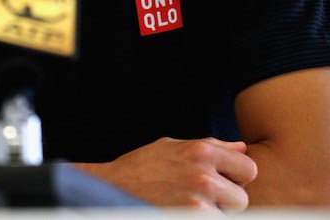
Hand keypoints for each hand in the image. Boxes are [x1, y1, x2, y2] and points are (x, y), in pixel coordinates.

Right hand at [79, 137, 256, 213]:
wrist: (111, 190)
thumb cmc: (142, 168)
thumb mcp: (173, 147)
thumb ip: (211, 147)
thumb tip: (242, 148)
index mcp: (201, 150)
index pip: (248, 168)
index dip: (235, 178)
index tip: (219, 182)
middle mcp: (203, 174)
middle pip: (242, 198)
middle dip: (225, 202)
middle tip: (199, 199)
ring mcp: (198, 201)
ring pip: (227, 217)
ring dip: (212, 215)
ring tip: (186, 206)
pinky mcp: (192, 219)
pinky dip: (200, 219)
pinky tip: (180, 212)